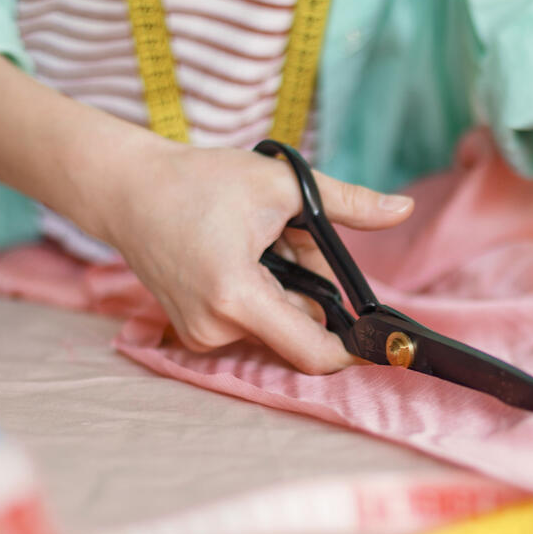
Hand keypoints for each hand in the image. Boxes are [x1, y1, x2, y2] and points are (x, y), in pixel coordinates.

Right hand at [72, 133, 412, 372]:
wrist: (127, 190)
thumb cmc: (198, 181)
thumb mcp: (280, 183)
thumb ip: (348, 203)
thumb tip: (404, 209)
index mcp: (237, 296)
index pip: (313, 352)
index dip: (353, 349)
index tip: (380, 336)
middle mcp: (215, 328)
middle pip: (300, 327)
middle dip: (311, 287)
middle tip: (288, 237)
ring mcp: (201, 335)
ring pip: (278, 323)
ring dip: (287, 288)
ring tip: (259, 241)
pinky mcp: (195, 333)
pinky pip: (253, 322)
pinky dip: (262, 293)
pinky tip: (240, 256)